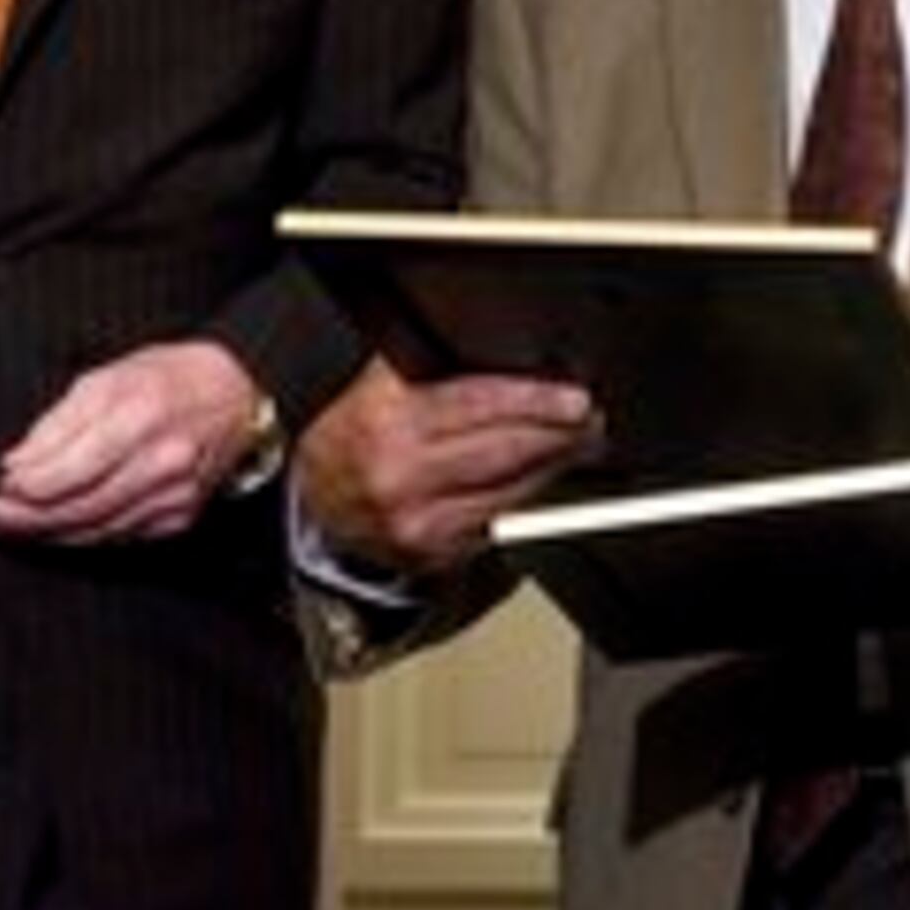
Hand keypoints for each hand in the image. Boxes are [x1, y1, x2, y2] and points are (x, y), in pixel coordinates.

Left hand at [0, 338, 273, 544]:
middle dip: (28, 516)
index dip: (30, 486)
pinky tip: (57, 527)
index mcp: (143, 416)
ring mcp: (175, 494)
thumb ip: (60, 422)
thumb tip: (19, 462)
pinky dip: (83, 534)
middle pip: (82, 505)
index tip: (0, 487)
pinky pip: (120, 534)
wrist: (236, 395)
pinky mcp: (180, 516)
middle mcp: (164, 461)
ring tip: (14, 526)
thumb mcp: (107, 378)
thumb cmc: (170, 379)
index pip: (74, 468)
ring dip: (49, 532)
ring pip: (98, 528)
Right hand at [290, 357, 601, 575]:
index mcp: (386, 419)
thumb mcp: (383, 380)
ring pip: (510, 491)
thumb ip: (440, 366)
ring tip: (580, 443)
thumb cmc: (355, 427)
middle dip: (560, 434)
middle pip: (505, 450)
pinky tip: (544, 477)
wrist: (316, 493)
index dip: (536, 400)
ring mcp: (415, 520)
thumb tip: (520, 356)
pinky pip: (496, 522)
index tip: (575, 398)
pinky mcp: (430, 553)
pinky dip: (526, 499)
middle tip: (593, 419)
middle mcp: (399, 474)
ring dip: (554, 467)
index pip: (480, 403)